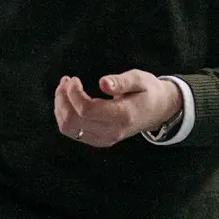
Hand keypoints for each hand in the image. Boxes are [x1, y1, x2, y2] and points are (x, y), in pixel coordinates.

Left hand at [53, 71, 182, 148]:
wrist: (157, 111)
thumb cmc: (148, 91)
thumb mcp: (140, 79)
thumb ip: (122, 81)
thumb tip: (103, 83)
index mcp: (122, 116)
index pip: (86, 110)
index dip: (73, 93)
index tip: (74, 78)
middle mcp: (111, 131)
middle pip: (72, 121)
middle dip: (62, 98)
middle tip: (66, 80)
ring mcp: (104, 139)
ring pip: (68, 128)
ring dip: (60, 107)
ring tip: (65, 87)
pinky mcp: (98, 140)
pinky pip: (72, 132)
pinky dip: (64, 115)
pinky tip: (69, 100)